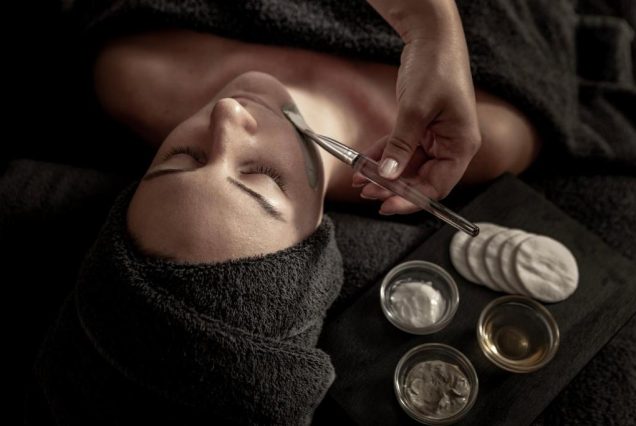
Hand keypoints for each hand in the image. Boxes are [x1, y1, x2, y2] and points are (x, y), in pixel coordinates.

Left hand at [359, 1, 480, 213]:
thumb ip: (401, 145)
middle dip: (394, 188)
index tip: (386, 205)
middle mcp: (451, 146)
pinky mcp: (420, 130)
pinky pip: (400, 150)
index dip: (411, 199)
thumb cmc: (435, 69)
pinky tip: (363, 165)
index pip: (438, 186)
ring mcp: (435, 138)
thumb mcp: (415, 110)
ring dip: (384, 175)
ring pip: (408, 167)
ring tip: (360, 181)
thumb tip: (387, 176)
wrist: (431, 38)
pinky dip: (382, 157)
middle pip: (422, 180)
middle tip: (368, 193)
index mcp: (461, 145)